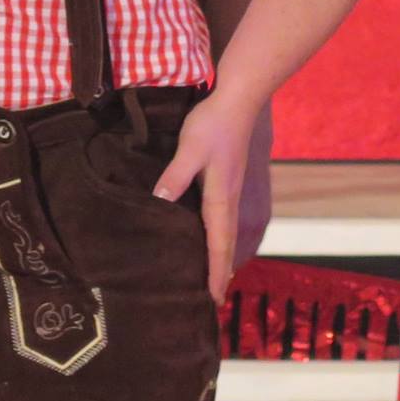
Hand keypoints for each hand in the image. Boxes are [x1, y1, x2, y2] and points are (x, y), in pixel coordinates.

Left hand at [154, 86, 268, 299]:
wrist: (240, 100)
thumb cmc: (213, 124)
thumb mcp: (189, 150)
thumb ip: (175, 177)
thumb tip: (159, 204)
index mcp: (220, 198)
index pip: (218, 245)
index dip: (215, 273)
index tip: (213, 299)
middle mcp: (230, 200)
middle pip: (228, 245)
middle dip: (222, 273)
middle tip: (214, 300)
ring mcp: (234, 190)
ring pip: (230, 233)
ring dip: (225, 258)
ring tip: (217, 277)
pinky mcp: (232, 180)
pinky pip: (228, 219)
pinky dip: (225, 238)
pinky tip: (217, 237)